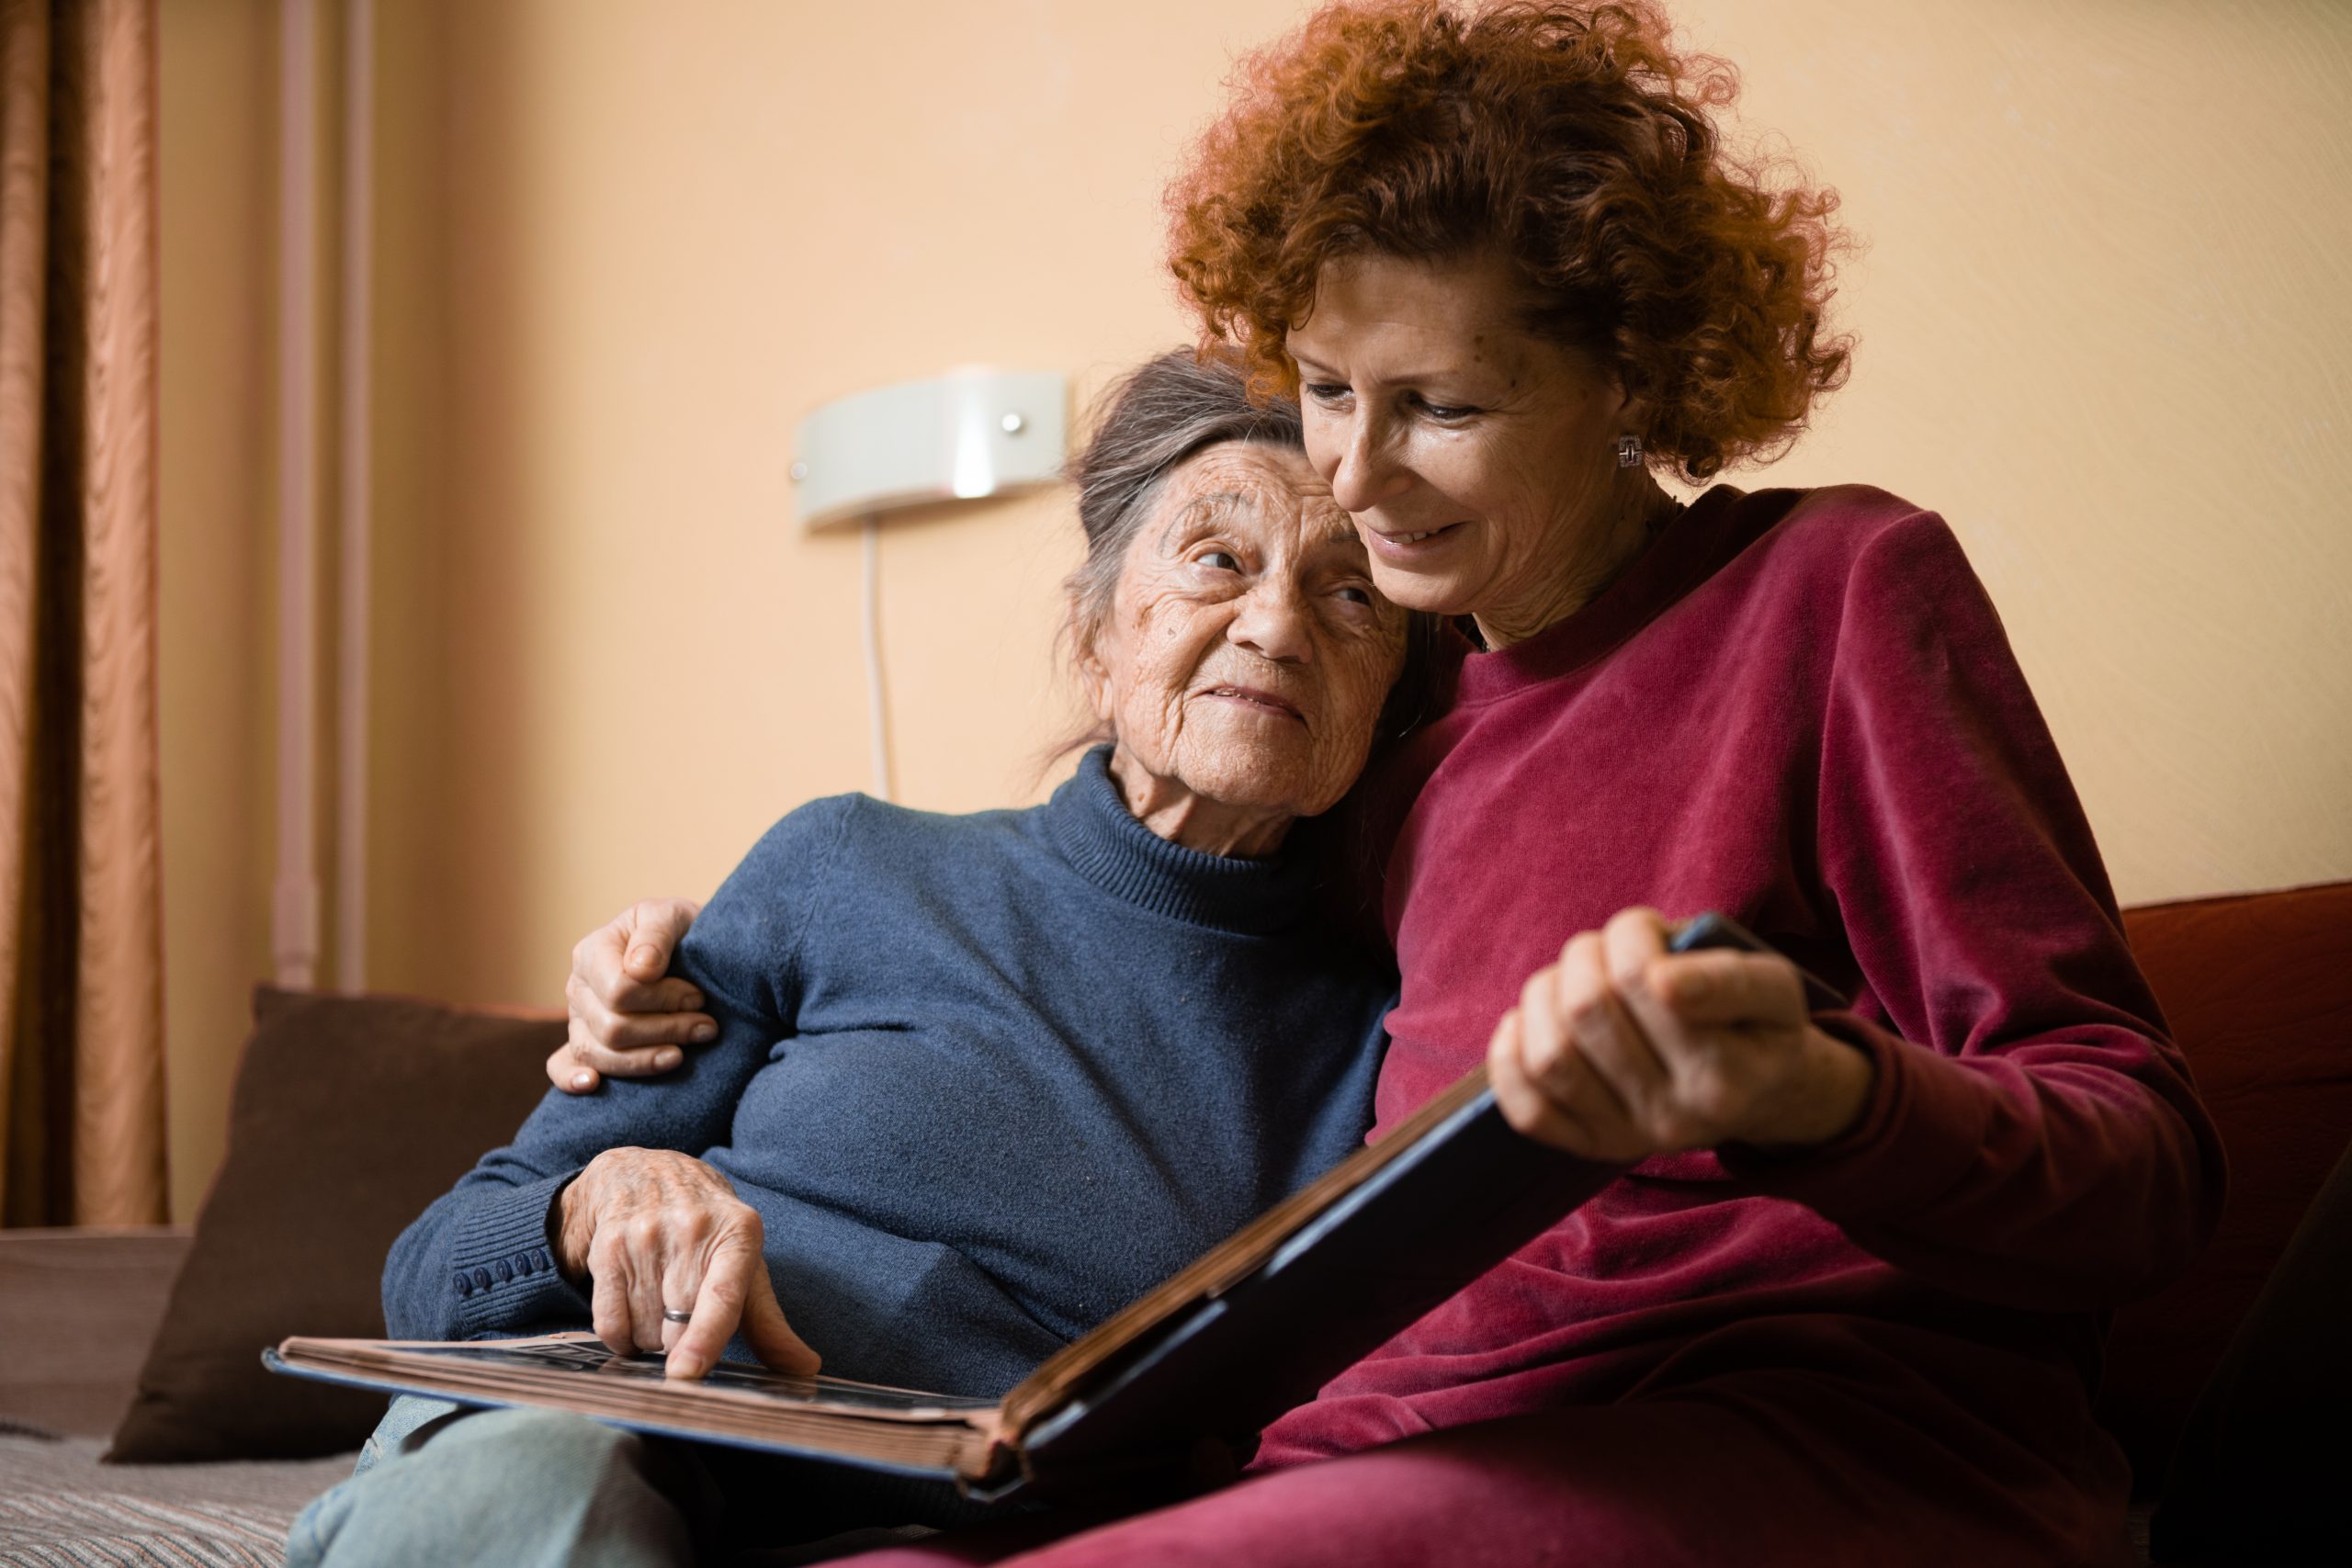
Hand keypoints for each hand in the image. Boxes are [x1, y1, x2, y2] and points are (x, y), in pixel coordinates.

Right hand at [549, 898, 710, 1092]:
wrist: (689, 949)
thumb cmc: (680, 931)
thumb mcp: (673, 915)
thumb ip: (656, 934)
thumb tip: (641, 969)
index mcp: (592, 952)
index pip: (620, 991)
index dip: (664, 1000)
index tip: (699, 997)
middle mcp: (578, 988)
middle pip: (611, 1028)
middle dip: (666, 1030)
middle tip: (706, 1027)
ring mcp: (578, 1019)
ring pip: (597, 1054)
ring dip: (645, 1060)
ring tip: (682, 1055)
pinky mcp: (585, 1043)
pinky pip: (561, 1067)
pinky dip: (572, 1079)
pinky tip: (593, 1085)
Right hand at [556, 1148, 820, 1380]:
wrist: (647, 1172)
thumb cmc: (708, 1230)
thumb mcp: (745, 1263)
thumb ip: (770, 1322)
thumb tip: (806, 1370)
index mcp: (738, 1233)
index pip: (722, 1295)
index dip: (705, 1337)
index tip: (688, 1372)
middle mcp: (691, 1228)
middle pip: (679, 1326)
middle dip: (682, 1344)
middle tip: (686, 1320)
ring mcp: (646, 1235)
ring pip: (643, 1330)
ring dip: (651, 1340)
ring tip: (660, 1305)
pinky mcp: (609, 1247)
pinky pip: (609, 1323)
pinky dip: (621, 1338)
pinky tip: (633, 1314)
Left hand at [1487, 907, 1872, 1161]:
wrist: (1755, 1092)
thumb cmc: (1753, 1022)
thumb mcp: (1773, 988)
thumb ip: (1729, 977)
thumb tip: (1661, 979)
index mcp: (1725, 1075)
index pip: (1645, 981)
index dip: (1632, 935)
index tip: (1646, 931)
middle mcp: (1675, 1117)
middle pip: (1588, 1009)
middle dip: (1588, 955)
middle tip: (1610, 948)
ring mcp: (1628, 1138)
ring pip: (1550, 1056)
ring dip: (1545, 995)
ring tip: (1573, 979)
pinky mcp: (1591, 1148)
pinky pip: (1529, 1111)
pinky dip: (1511, 1057)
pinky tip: (1529, 1023)